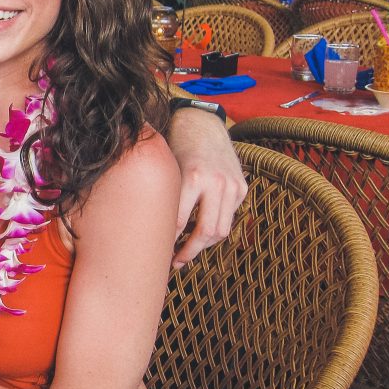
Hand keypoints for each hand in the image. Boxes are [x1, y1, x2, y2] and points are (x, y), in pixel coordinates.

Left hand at [166, 109, 246, 268]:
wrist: (202, 125)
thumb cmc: (173, 147)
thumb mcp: (164, 167)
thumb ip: (162, 195)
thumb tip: (147, 230)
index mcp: (193, 177)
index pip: (180, 222)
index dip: (169, 241)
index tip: (158, 252)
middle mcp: (216, 182)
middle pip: (206, 232)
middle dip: (189, 252)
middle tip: (174, 263)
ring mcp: (233, 185)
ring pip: (221, 230)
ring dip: (204, 245)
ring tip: (187, 251)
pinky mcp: (242, 188)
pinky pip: (229, 217)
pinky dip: (215, 228)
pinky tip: (200, 233)